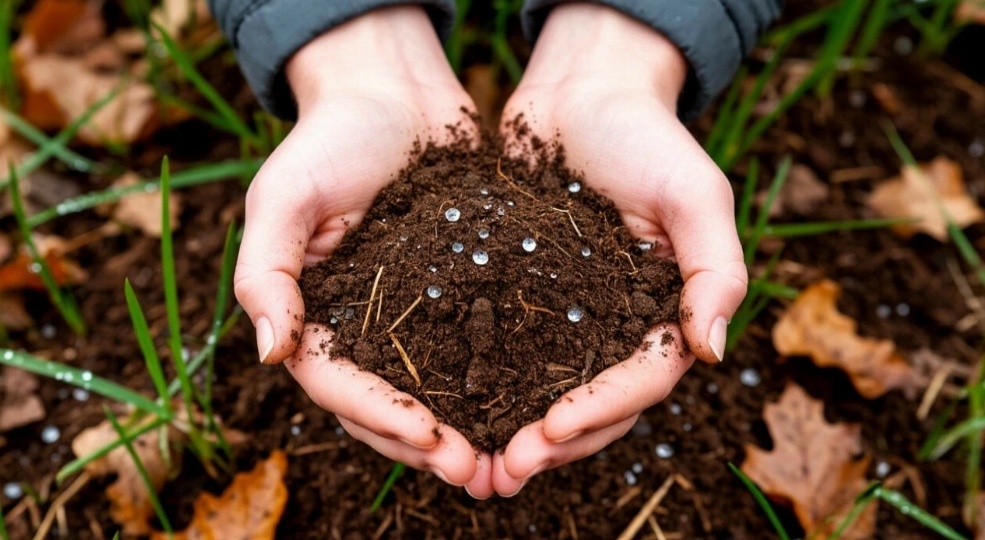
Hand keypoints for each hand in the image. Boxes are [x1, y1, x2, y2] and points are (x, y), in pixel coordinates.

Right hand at [233, 6, 492, 497]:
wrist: (394, 89)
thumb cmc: (330, 135)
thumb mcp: (284, 195)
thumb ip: (267, 273)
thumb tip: (269, 354)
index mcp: (314, 312)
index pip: (337, 384)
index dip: (379, 418)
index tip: (429, 437)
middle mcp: (362, 325)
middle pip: (387, 405)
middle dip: (428, 445)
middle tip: (478, 473)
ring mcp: (412, 313)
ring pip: (434, 391)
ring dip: (467, 431)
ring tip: (511, 461)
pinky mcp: (460, 291)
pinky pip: (476, 348)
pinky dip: (498, 384)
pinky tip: (537, 405)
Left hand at [491, 4, 746, 495]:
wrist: (580, 90)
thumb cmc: (645, 134)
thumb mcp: (694, 194)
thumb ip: (714, 270)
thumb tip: (713, 353)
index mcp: (667, 309)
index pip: (643, 379)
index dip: (602, 411)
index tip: (553, 429)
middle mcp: (620, 323)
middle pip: (596, 403)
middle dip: (556, 441)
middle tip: (507, 470)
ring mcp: (572, 315)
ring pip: (550, 392)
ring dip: (519, 432)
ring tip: (478, 466)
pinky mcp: (524, 297)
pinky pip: (509, 354)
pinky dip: (488, 389)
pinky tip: (452, 412)